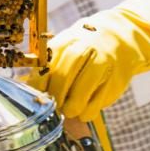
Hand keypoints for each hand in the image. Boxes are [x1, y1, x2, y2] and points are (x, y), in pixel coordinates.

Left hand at [28, 7, 149, 122]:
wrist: (119, 37)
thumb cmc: (83, 46)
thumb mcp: (65, 46)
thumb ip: (49, 65)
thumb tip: (30, 90)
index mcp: (66, 41)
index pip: (46, 65)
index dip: (40, 86)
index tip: (38, 97)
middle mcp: (84, 49)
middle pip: (63, 78)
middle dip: (56, 98)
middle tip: (54, 107)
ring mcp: (102, 64)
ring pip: (81, 93)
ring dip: (71, 108)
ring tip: (69, 110)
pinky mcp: (116, 79)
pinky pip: (98, 103)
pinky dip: (88, 112)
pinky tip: (84, 112)